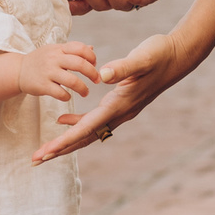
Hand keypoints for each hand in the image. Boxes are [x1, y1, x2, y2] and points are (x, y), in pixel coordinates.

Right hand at [15, 42, 98, 103]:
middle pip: (80, 64)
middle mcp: (54, 59)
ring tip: (85, 92)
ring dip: (83, 89)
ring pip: (73, 81)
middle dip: (92, 73)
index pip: (80, 48)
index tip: (94, 65)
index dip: (92, 57)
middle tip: (97, 80)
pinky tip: (67, 96)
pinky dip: (67, 97)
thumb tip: (92, 49)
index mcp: (58, 49)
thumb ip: (72, 50)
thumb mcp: (55, 51)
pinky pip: (60, 93)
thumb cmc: (40, 61)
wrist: (17, 71)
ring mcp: (48, 72)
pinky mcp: (42, 86)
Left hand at [32, 31, 199, 163]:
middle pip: (84, 138)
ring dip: (66, 141)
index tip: (45, 152)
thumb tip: (102, 75)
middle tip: (35, 160)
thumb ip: (122, 67)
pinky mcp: (121, 104)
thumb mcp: (141, 58)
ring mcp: (121, 111)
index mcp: (120, 104)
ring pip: (88, 132)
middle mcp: (120, 113)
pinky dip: (76, 123)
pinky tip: (62, 119)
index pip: (87, 128)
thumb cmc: (159, 53)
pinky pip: (94, 121)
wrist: (178, 55)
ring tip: (45, 150)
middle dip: (59, 150)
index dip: (64, 140)